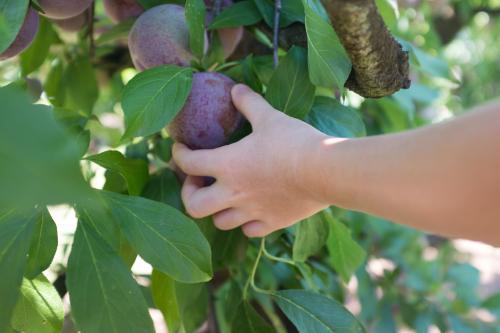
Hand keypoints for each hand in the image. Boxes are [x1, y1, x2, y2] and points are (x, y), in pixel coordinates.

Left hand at [172, 84, 331, 236]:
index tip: (180, 149)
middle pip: (193, 206)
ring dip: (216, 210)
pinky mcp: (272, 223)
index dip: (179, 155)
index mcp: (227, 165)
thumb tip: (235, 88)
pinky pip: (250, 231)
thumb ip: (249, 103)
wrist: (325, 171)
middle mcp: (234, 193)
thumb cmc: (294, 142)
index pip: (189, 163)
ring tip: (224, 197)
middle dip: (188, 194)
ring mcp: (252, 212)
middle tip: (197, 181)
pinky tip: (252, 212)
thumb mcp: (269, 117)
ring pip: (220, 223)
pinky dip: (245, 224)